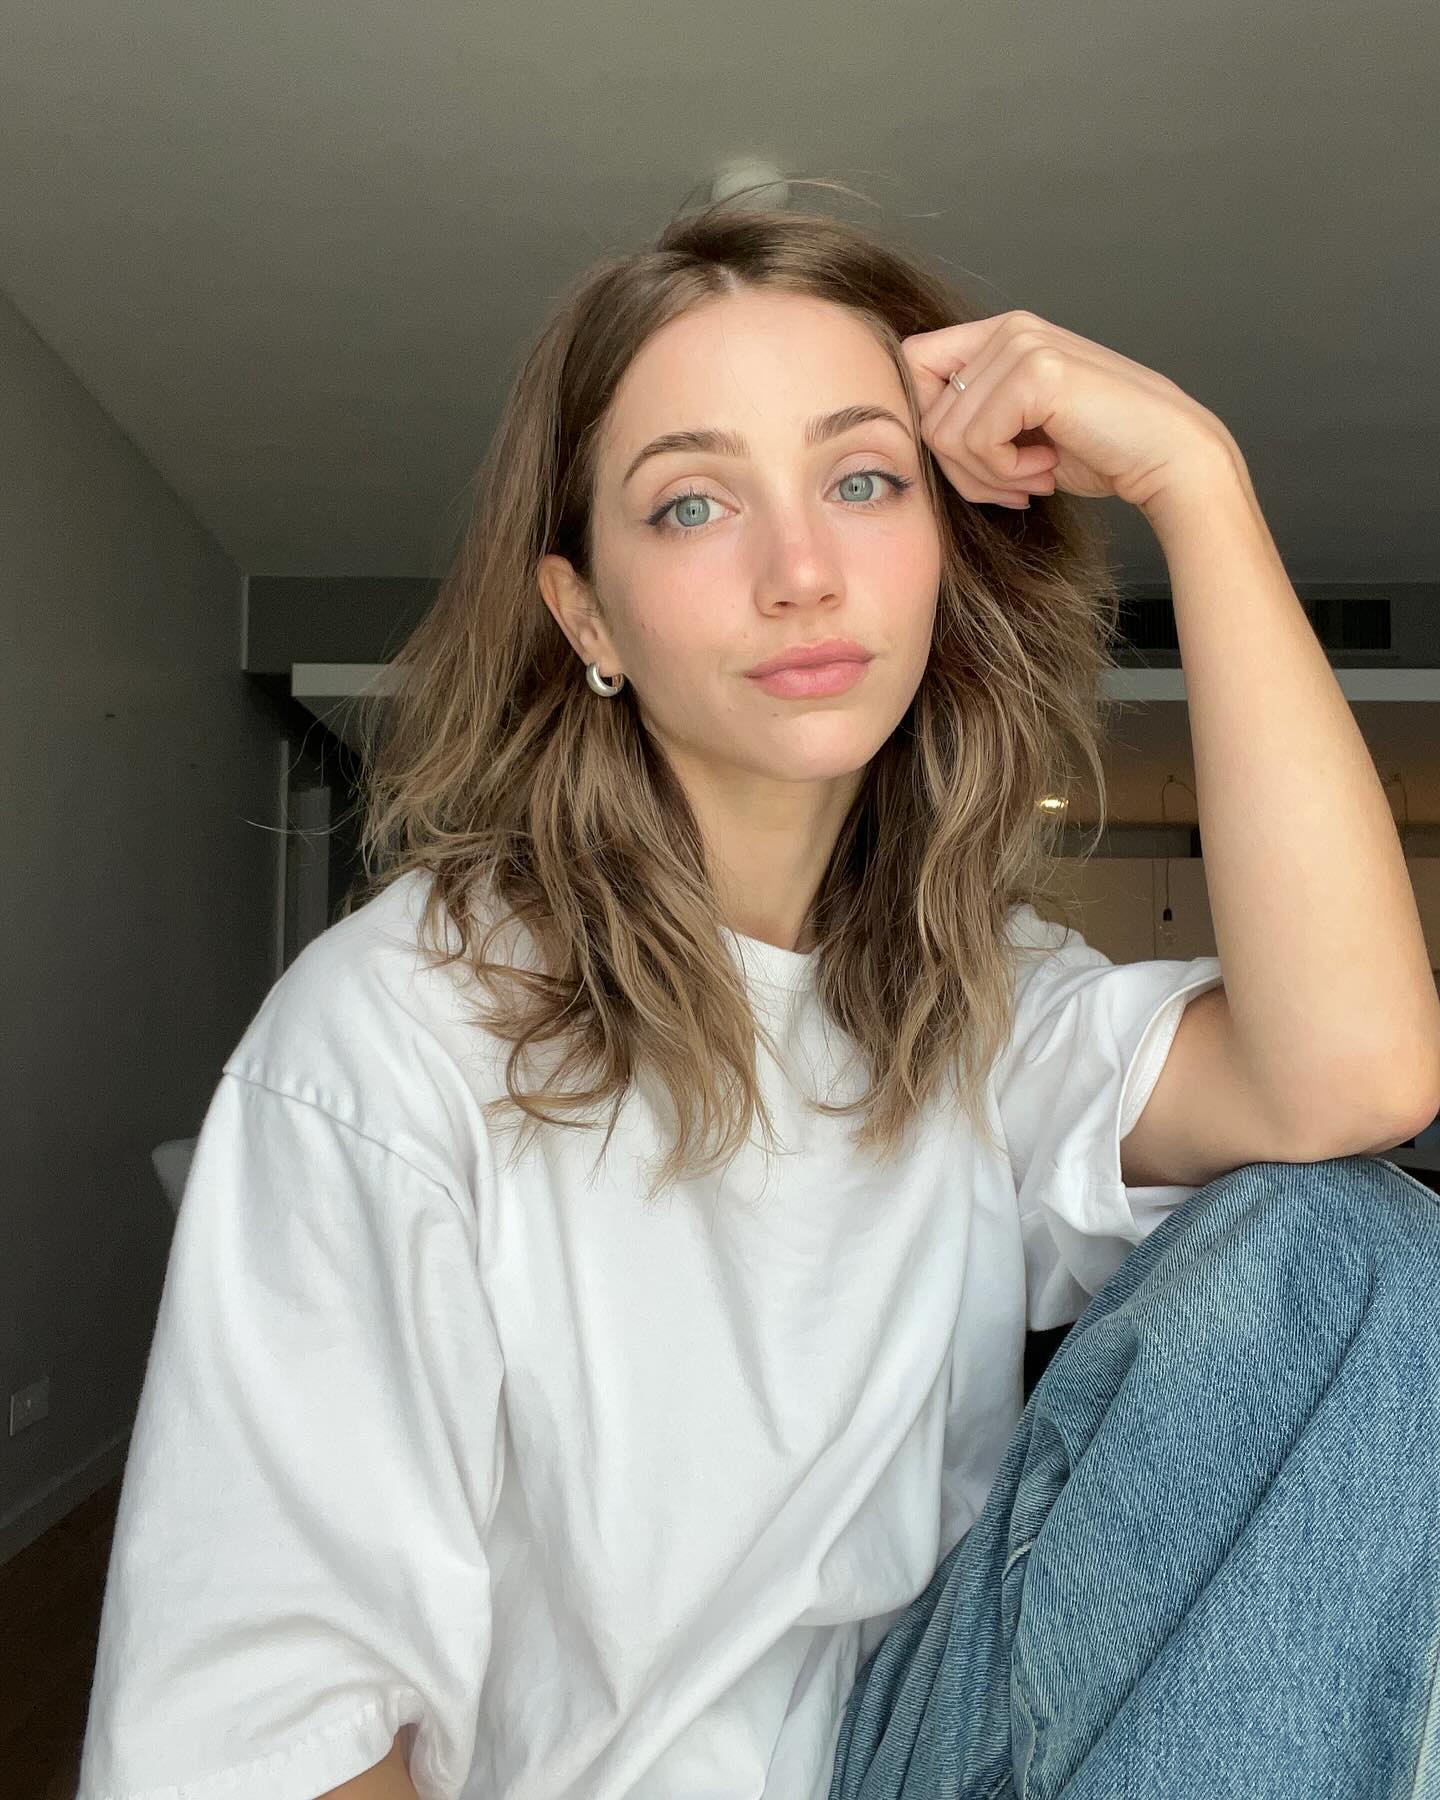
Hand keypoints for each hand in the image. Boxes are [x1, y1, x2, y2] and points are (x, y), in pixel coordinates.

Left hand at [900, 309, 1237, 516]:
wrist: (1167, 457)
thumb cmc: (1100, 449)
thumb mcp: (1021, 427)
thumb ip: (974, 415)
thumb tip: (913, 437)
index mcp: (1003, 334)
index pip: (914, 366)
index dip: (928, 423)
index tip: (976, 460)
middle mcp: (1010, 329)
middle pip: (923, 410)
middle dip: (959, 467)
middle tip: (1011, 482)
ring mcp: (1023, 345)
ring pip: (944, 433)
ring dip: (985, 475)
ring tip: (1034, 474)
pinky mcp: (1036, 373)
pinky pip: (976, 442)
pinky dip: (1005, 473)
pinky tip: (1047, 468)